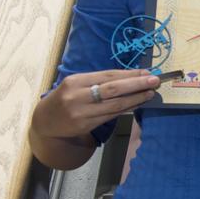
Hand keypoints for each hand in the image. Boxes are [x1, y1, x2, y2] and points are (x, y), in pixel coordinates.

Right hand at [32, 69, 159, 139]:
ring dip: (135, 99)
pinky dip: (126, 109)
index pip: (108, 76)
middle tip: (155, 81)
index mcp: (75, 81)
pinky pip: (110, 115)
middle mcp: (77, 96)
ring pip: (114, 104)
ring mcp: (80, 113)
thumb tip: (133, 76)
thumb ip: (100, 80)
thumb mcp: (77, 84)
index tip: (147, 72)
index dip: (130, 74)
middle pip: (113, 89)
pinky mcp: (84, 126)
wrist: (45, 121)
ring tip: (149, 93)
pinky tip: (137, 104)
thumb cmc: (65, 97)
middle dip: (137, 84)